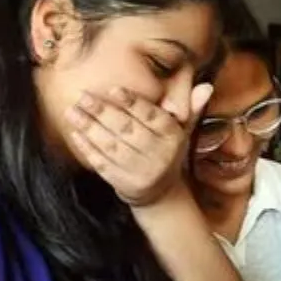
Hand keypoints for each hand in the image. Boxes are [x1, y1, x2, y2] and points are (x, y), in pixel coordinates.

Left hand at [64, 84, 212, 205]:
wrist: (161, 193)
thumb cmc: (166, 151)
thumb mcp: (182, 131)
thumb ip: (189, 108)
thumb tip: (207, 86)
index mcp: (173, 137)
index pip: (151, 116)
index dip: (132, 103)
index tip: (112, 90)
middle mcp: (159, 155)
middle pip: (127, 130)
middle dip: (103, 112)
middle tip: (83, 97)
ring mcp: (141, 171)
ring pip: (112, 145)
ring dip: (90, 128)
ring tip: (73, 111)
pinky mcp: (124, 183)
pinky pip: (103, 163)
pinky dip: (88, 148)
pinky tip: (76, 134)